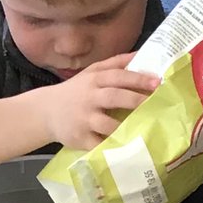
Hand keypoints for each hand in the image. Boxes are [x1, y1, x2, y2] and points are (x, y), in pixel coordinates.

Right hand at [41, 54, 158, 150]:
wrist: (45, 112)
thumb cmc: (76, 91)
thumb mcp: (92, 72)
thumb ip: (116, 63)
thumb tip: (142, 53)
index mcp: (94, 80)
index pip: (118, 77)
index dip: (138, 78)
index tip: (157, 82)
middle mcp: (89, 98)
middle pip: (114, 97)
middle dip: (135, 100)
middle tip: (155, 103)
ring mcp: (84, 120)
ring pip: (106, 124)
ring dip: (125, 127)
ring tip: (145, 129)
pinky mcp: (80, 138)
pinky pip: (98, 144)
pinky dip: (111, 148)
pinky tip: (127, 149)